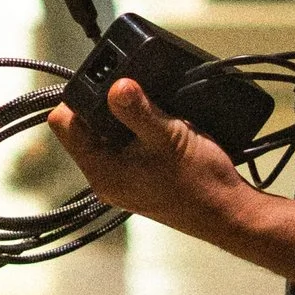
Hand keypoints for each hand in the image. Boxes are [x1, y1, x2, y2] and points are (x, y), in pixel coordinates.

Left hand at [47, 79, 243, 239]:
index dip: (77, 95)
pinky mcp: (140, 176)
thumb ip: (138, 111)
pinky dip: (136, 127)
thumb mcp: (169, 137)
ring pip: (106, 132)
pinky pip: (125, 143)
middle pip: (84, 125)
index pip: (63, 124)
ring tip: (146, 102)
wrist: (231, 214)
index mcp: (101, 171)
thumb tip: (115, 84)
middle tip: (130, 88)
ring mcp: (123, 178)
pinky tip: (156, 120)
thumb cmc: (202, 183)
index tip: (104, 80)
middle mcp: (105, 177)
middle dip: (103, 101)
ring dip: (122, 114)